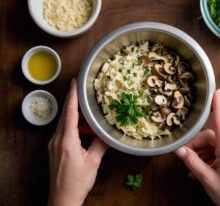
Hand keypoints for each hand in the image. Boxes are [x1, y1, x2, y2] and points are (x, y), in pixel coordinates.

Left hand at [47, 79, 107, 205]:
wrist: (63, 199)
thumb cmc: (77, 182)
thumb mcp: (93, 162)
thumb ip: (101, 144)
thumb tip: (108, 131)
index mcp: (67, 141)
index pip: (69, 112)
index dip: (72, 96)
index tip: (74, 82)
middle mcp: (57, 140)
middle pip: (66, 115)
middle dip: (76, 104)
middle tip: (86, 94)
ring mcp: (54, 144)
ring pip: (66, 124)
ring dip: (79, 120)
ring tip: (93, 123)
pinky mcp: (55, 149)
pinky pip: (65, 132)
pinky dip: (76, 129)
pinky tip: (87, 134)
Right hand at [175, 90, 219, 205]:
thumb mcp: (208, 180)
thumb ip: (193, 163)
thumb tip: (179, 150)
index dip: (218, 107)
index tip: (217, 92)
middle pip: (212, 138)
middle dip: (197, 145)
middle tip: (185, 156)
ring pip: (214, 147)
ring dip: (201, 154)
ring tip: (192, 169)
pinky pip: (219, 156)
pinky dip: (208, 160)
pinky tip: (200, 172)